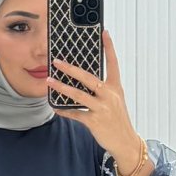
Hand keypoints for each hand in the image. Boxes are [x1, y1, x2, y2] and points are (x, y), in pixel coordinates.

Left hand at [45, 29, 141, 171]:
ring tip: (49, 81)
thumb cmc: (118, 120)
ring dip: (62, 87)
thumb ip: (103, 90)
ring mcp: (102, 109)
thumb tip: (83, 80)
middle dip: (71, 69)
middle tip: (57, 61)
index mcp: (116, 88)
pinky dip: (64, 110)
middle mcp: (109, 96)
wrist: (126, 143)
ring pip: (78, 95)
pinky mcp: (94, 122)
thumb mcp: (115, 101)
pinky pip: (75, 114)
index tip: (104, 32)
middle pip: (88, 77)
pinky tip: (56, 107)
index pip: (113, 63)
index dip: (109, 47)